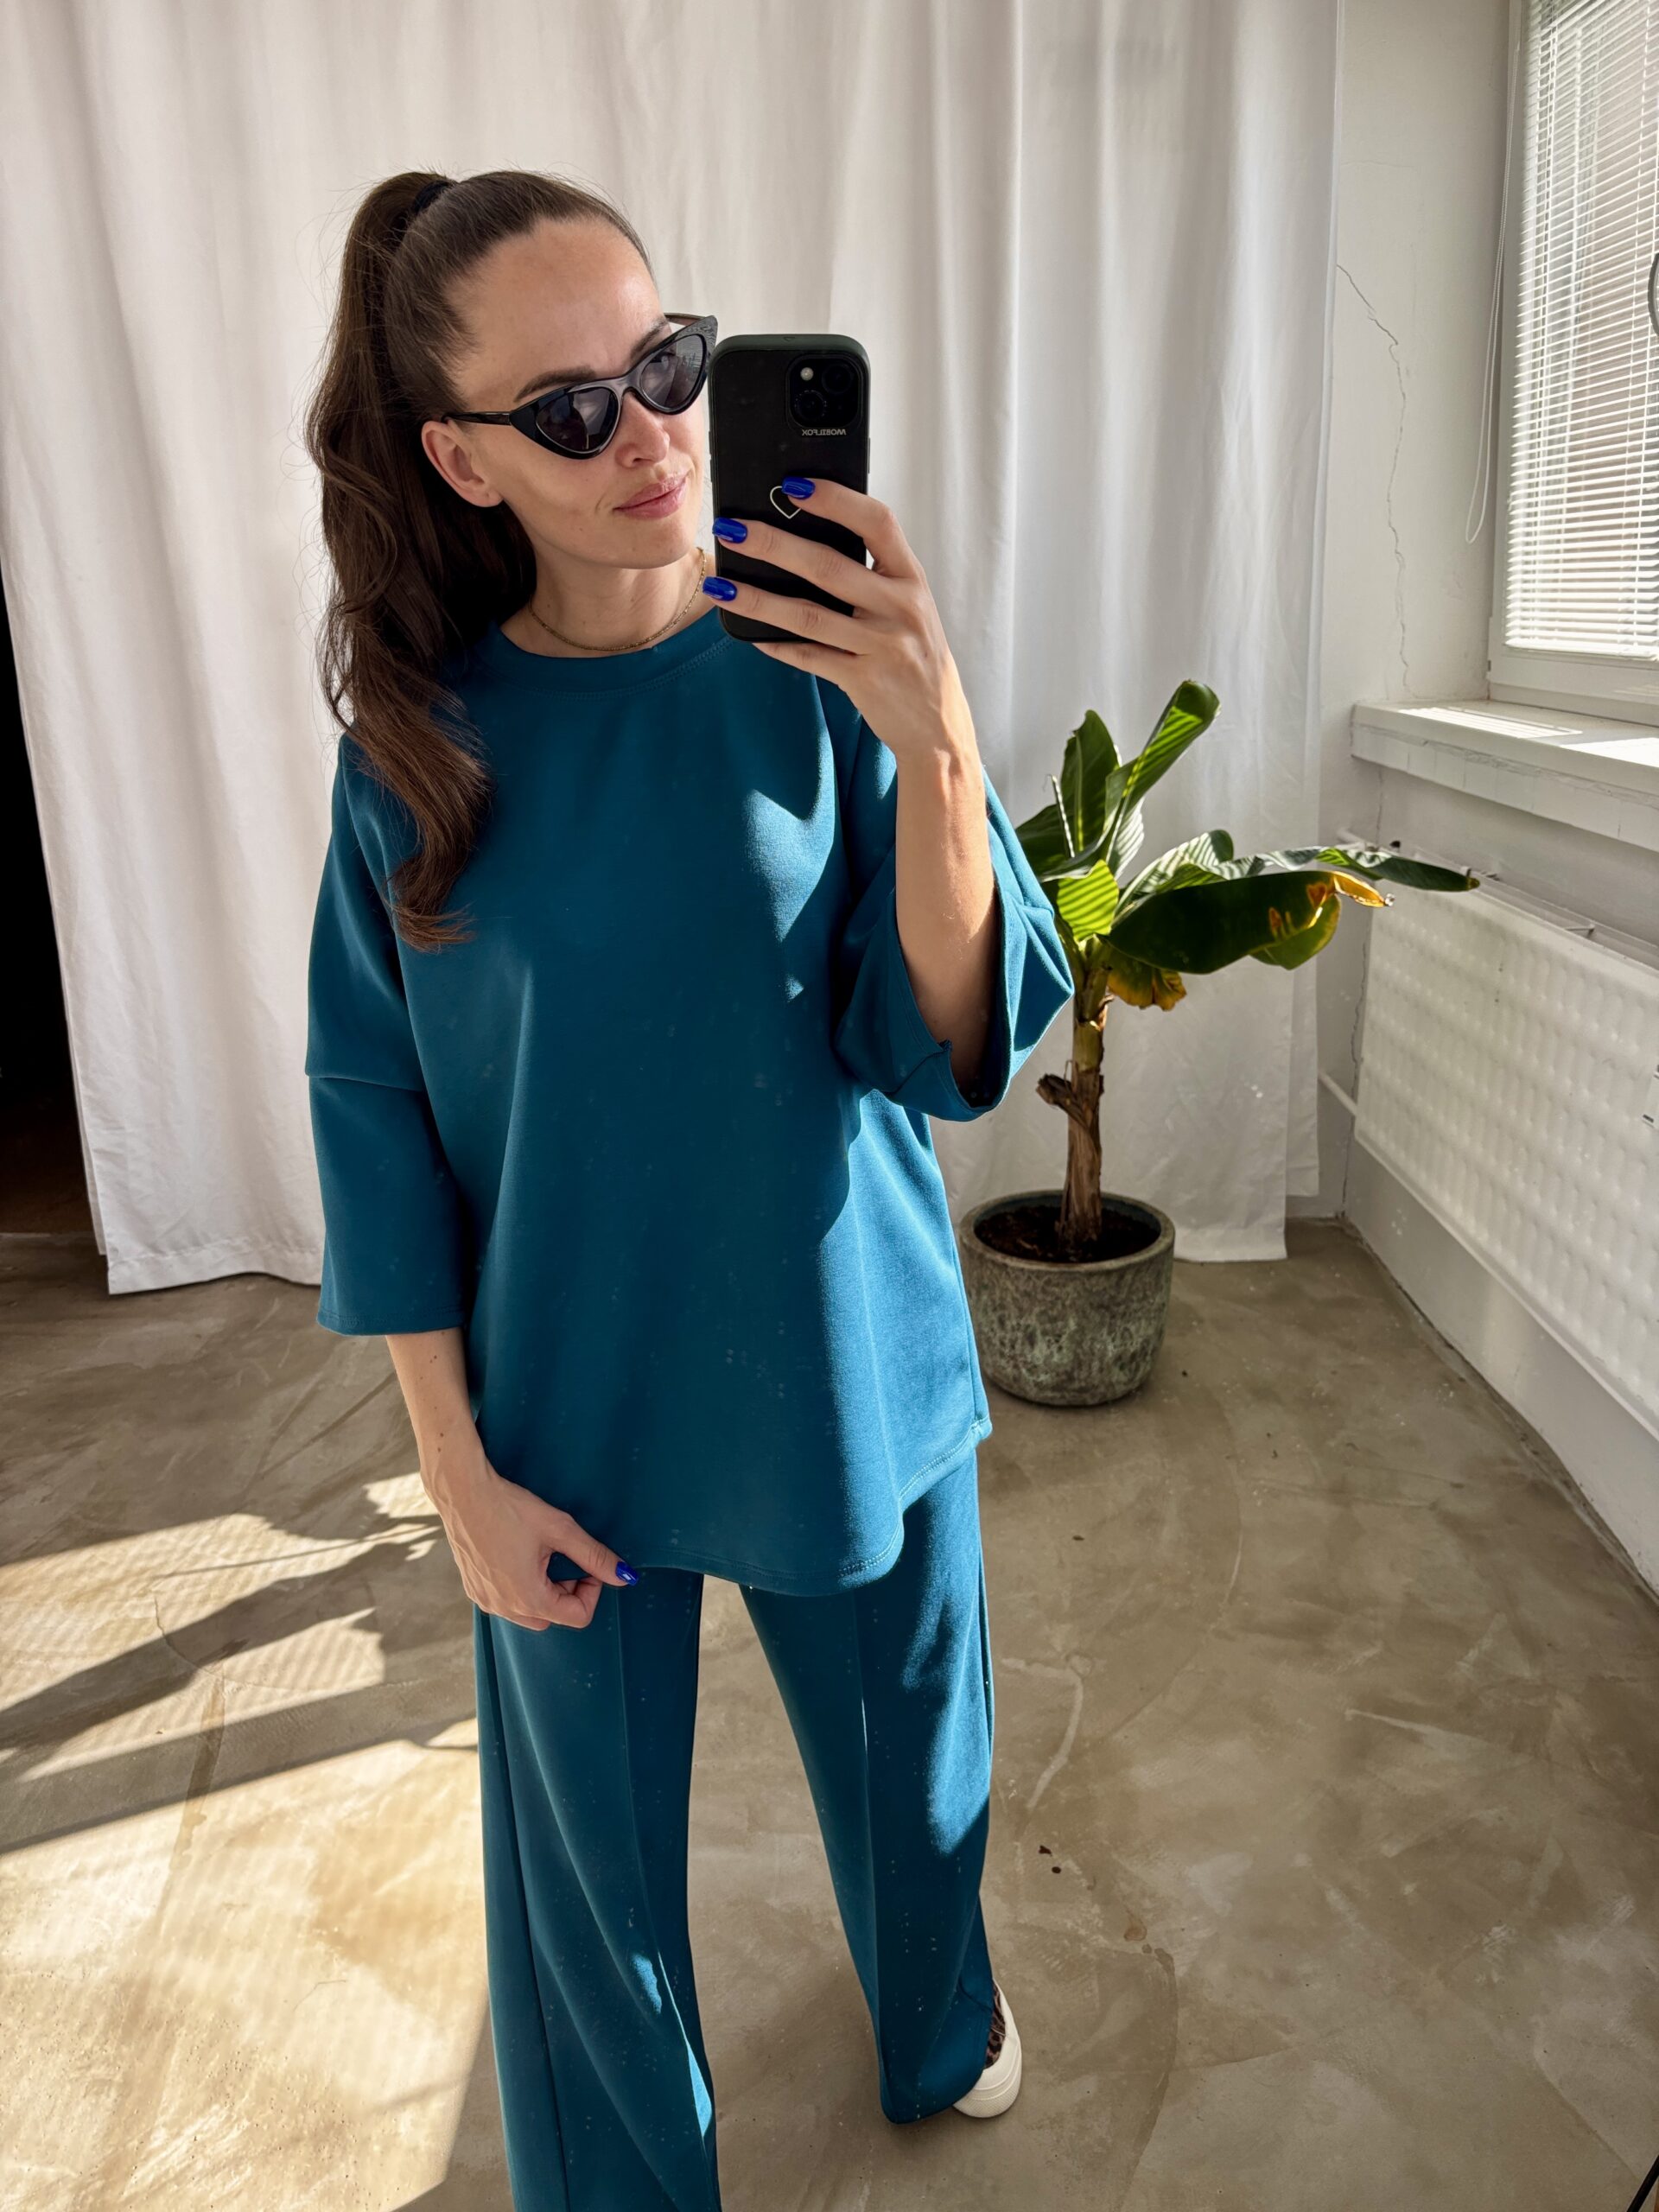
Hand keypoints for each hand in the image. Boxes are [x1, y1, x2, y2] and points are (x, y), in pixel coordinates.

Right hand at [423, 1450, 635, 1629]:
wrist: (463, 1493)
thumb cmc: (510, 1508)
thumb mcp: (559, 1530)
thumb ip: (594, 1556)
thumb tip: (624, 1577)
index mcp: (528, 1598)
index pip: (578, 1616)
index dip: (591, 1590)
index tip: (585, 1563)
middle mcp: (504, 1608)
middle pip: (554, 1617)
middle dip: (567, 1591)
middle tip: (562, 1557)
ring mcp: (485, 1601)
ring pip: (530, 1613)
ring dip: (544, 1592)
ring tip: (540, 1555)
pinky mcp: (474, 1590)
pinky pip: (506, 1603)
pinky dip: (520, 1589)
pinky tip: (518, 1557)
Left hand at [710, 478, 977, 771]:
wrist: (937, 724)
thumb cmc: (915, 654)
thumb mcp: (909, 606)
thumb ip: (874, 575)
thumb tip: (807, 538)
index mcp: (911, 577)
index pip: (877, 522)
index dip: (836, 500)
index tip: (794, 485)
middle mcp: (900, 607)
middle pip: (828, 566)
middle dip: (774, 544)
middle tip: (732, 529)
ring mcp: (882, 645)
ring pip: (808, 616)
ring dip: (758, 599)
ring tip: (720, 584)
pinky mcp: (863, 680)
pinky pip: (809, 657)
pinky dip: (776, 645)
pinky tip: (748, 635)